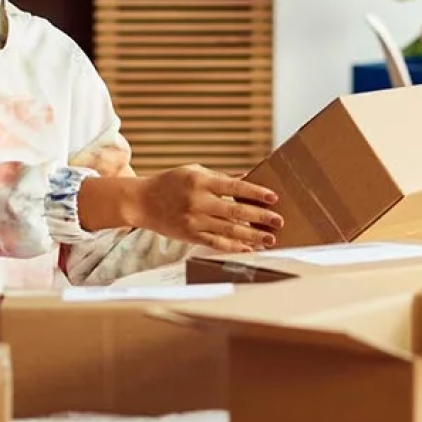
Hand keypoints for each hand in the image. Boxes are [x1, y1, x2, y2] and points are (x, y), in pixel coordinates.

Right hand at [128, 164, 283, 252]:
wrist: (142, 201)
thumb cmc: (171, 183)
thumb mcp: (194, 172)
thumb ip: (220, 177)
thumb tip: (248, 177)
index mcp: (200, 181)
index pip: (234, 187)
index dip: (256, 192)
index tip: (274, 197)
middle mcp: (198, 201)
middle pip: (235, 211)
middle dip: (260, 217)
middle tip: (279, 221)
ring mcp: (194, 220)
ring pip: (229, 231)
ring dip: (252, 236)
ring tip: (270, 239)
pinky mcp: (190, 235)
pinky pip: (216, 244)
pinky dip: (234, 248)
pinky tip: (249, 249)